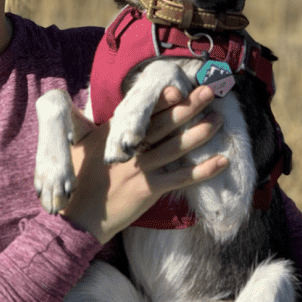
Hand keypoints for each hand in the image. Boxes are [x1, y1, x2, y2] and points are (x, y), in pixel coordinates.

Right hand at [58, 84, 227, 244]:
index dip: (163, 98)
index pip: (143, 111)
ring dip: (199, 132)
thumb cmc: (78, 181)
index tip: (180, 85)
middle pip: (164, 123)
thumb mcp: (83, 147)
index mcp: (113, 134)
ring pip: (176, 147)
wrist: (78, 216)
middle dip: (188, 106)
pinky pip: (181, 178)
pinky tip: (222, 161)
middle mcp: (129, 148)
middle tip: (209, 91)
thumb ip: (103, 132)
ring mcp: (140, 168)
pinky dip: (203, 170)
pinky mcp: (148, 189)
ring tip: (218, 119)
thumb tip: (116, 116)